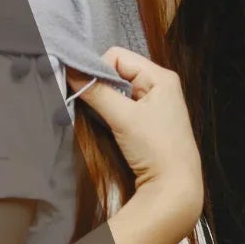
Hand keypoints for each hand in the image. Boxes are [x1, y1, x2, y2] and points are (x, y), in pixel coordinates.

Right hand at [72, 47, 202, 228]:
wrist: (174, 187)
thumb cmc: (156, 148)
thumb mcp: (123, 117)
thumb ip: (96, 92)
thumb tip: (70, 71)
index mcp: (161, 76)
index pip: (118, 56)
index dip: (98, 69)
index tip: (86, 90)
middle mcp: (160, 85)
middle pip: (118, 71)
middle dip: (100, 85)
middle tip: (89, 103)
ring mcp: (156, 103)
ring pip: (119, 89)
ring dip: (105, 99)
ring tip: (101, 115)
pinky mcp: (149, 120)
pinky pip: (124, 104)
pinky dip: (112, 110)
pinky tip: (108, 123)